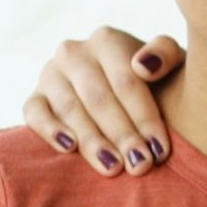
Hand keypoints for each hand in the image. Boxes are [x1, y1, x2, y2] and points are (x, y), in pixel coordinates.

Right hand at [21, 26, 182, 176]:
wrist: (124, 89)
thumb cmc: (157, 79)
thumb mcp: (171, 62)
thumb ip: (165, 54)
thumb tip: (143, 66)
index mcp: (108, 40)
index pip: (127, 82)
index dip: (145, 117)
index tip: (160, 149)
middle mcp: (74, 52)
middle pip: (100, 99)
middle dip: (123, 135)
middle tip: (140, 165)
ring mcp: (50, 74)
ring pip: (70, 109)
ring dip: (92, 140)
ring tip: (113, 167)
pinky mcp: (35, 96)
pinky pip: (34, 113)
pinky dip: (49, 130)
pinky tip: (69, 148)